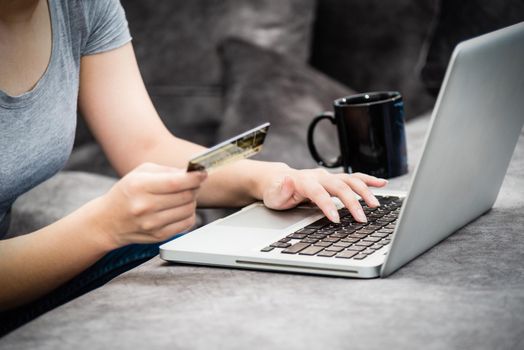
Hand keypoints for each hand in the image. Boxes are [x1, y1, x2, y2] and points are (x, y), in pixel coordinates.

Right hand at [95, 163, 206, 247]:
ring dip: (192, 200)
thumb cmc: (126, 193)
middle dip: (194, 187)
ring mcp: (152, 224)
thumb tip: (192, 172)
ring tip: (183, 196)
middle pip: (186, 196)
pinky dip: (188, 214)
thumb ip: (167, 170)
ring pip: (189, 209)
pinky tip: (179, 209)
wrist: (108, 221)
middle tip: (192, 183)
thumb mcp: (140, 173)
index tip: (202, 172)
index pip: (175, 183)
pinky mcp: (159, 236)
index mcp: (140, 186)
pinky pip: (187, 223)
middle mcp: (145, 206)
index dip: (194, 177)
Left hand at [261, 165, 387, 222]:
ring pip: (350, 180)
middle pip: (340, 186)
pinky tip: (382, 184)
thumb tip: (287, 180)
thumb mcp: (273, 195)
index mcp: (304, 181)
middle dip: (352, 202)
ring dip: (365, 191)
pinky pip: (354, 178)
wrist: (278, 181)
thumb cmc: (276, 192)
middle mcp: (319, 176)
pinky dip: (368, 180)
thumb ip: (280, 189)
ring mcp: (329, 177)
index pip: (319, 192)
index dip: (328, 205)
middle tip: (361, 219)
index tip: (337, 219)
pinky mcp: (335, 179)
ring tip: (375, 205)